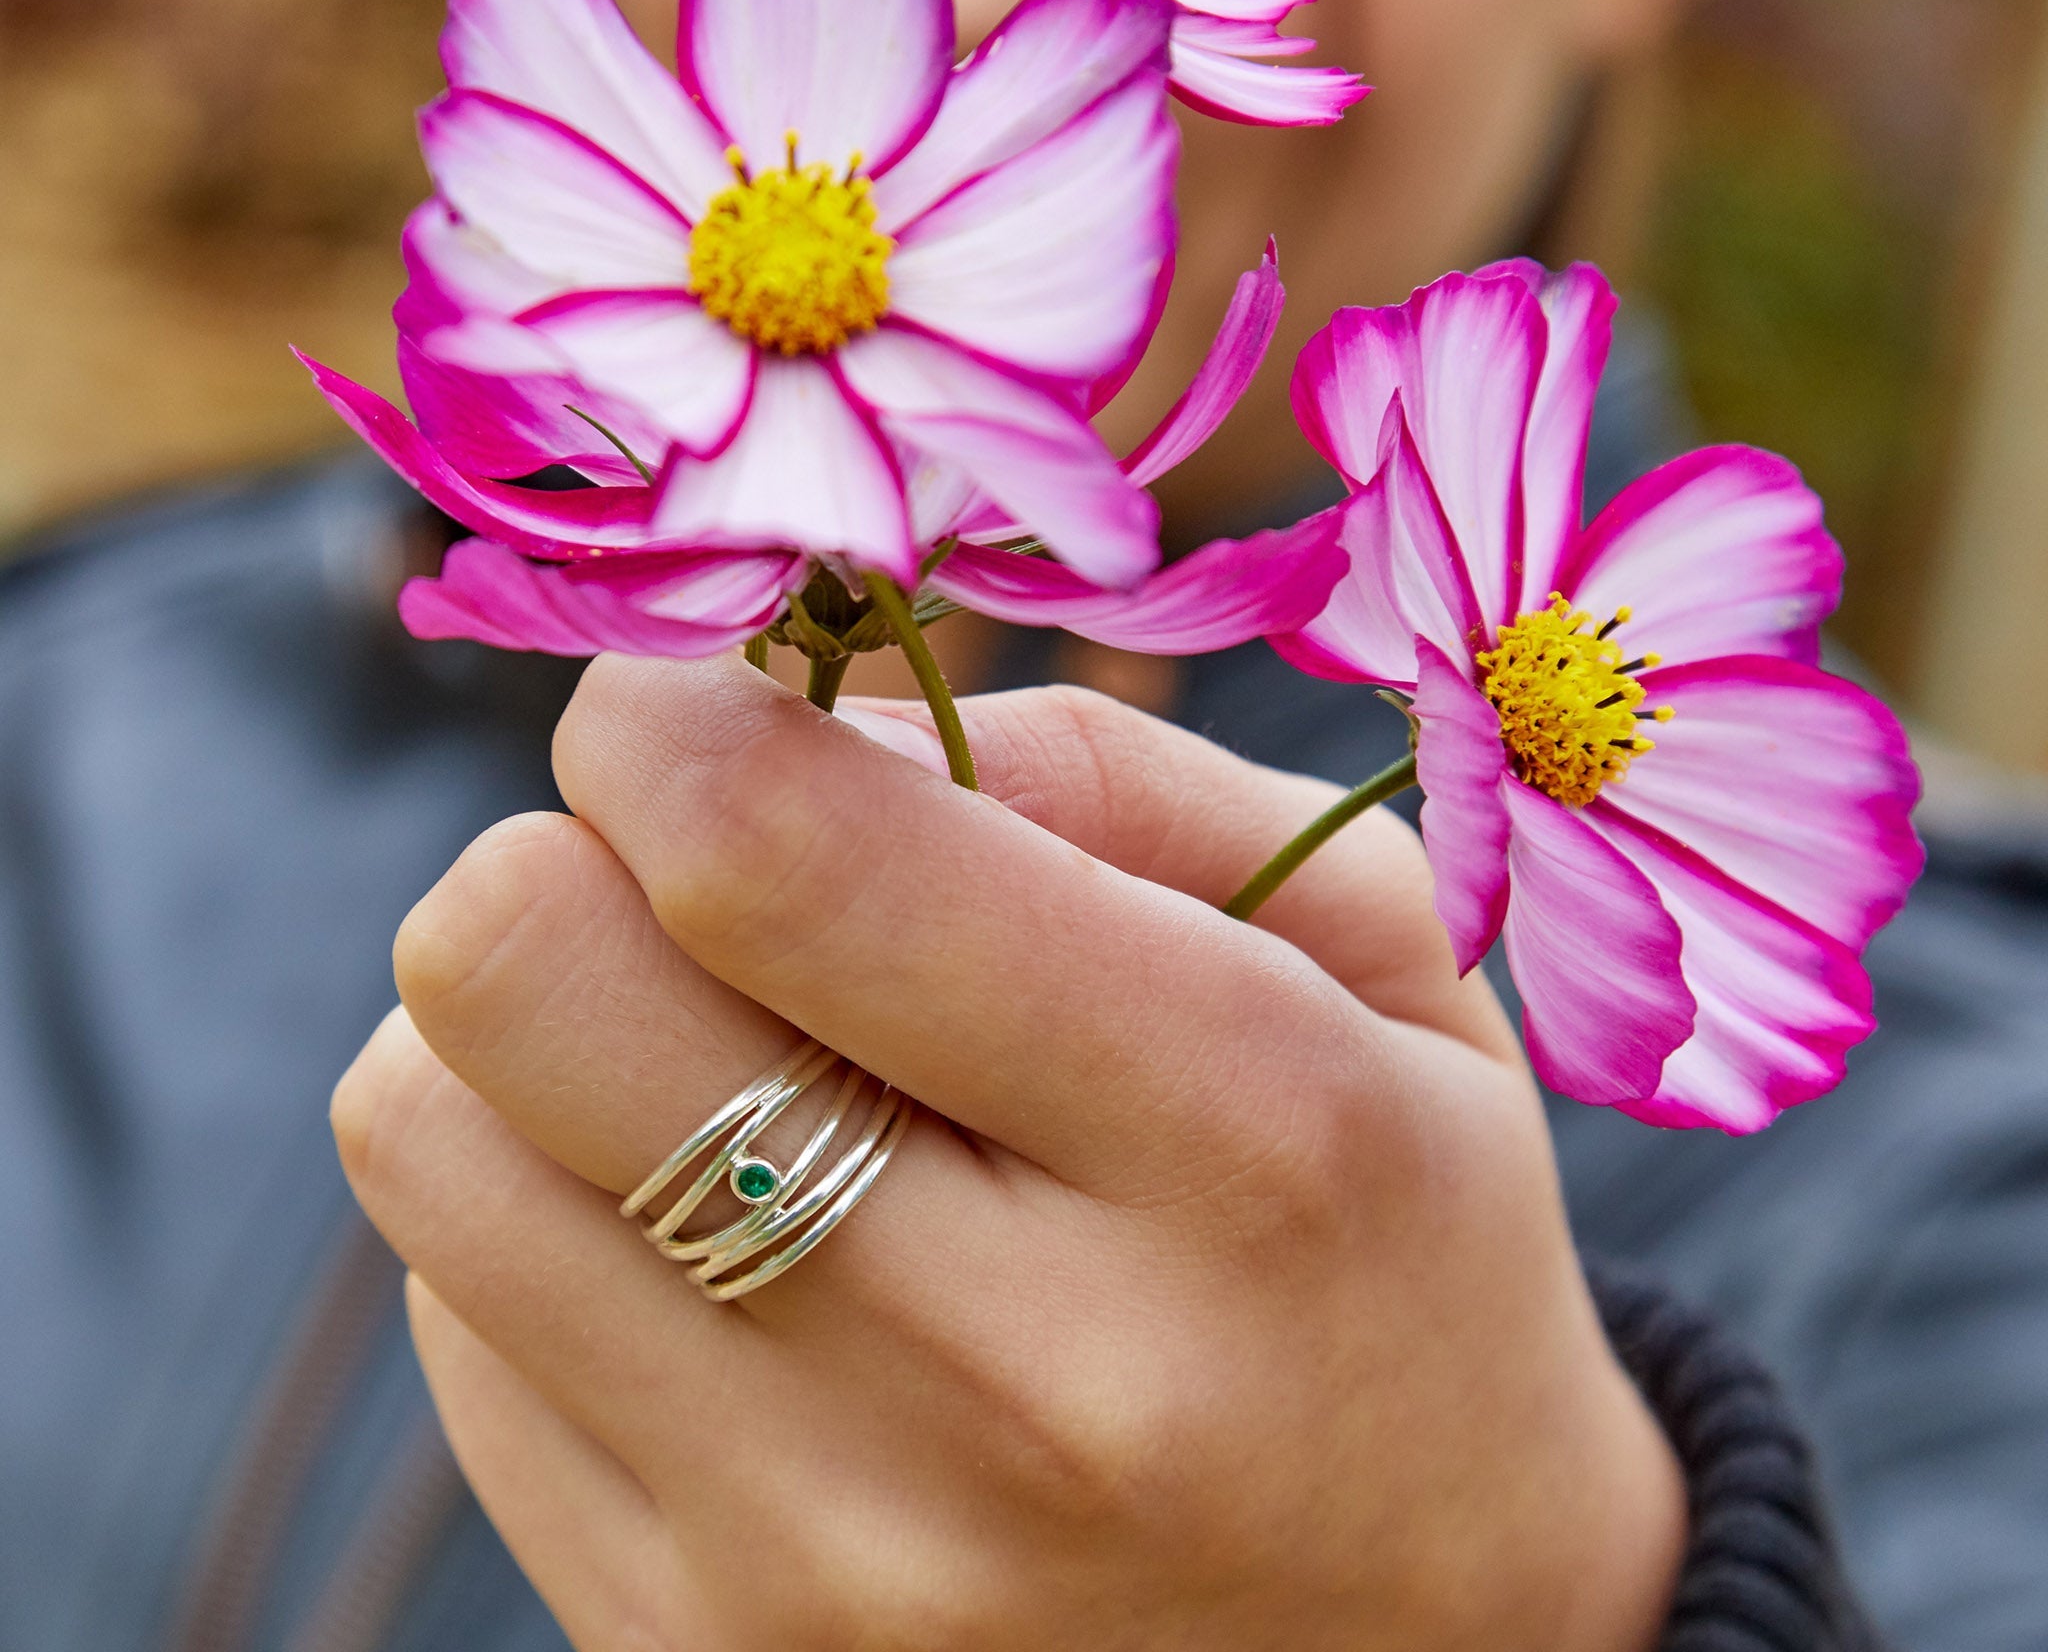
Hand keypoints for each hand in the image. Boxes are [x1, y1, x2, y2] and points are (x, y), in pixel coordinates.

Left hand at [333, 662, 1684, 1650]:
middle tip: (709, 890)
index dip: (670, 709)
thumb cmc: (1398, 1251)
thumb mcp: (1372, 960)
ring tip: (710, 1070)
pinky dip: (545, 1223)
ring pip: (423, 1130)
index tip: (710, 712)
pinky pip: (456, 1328)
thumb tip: (791, 711)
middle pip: (518, 966)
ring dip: (532, 1039)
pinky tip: (717, 1254)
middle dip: (576, 854)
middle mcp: (1014, 1382)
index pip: (775, 847)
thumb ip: (1109, 775)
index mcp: (1242, 1141)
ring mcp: (821, 1564)